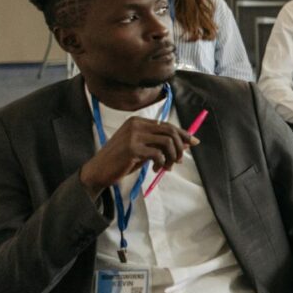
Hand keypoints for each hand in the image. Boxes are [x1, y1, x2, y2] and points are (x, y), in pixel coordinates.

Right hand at [78, 117, 198, 199]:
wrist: (98, 171)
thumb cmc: (121, 161)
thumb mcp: (143, 150)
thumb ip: (161, 144)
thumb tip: (187, 143)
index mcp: (138, 121)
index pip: (167, 125)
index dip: (183, 134)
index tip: (194, 142)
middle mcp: (136, 124)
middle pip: (170, 131)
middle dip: (180, 146)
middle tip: (179, 161)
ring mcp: (134, 135)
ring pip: (167, 142)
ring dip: (172, 157)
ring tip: (167, 167)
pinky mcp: (133, 148)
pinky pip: (158, 154)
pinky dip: (162, 163)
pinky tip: (155, 169)